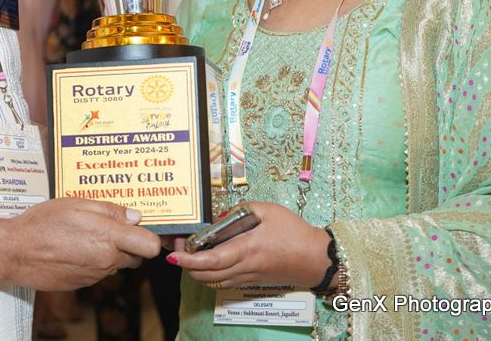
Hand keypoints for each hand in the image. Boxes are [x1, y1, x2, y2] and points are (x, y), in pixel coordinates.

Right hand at [0, 198, 160, 290]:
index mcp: (108, 238)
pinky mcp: (82, 283)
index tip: (142, 228)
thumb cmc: (43, 223)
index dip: (150, 237)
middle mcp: (106, 260)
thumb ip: (110, 210)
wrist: (15, 252)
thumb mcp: (77, 204)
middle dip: (129, 243)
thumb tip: (134, 217)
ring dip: (109, 251)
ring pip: (115, 264)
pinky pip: (98, 271)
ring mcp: (94, 275)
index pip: (150, 246)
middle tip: (110, 227)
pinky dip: (93, 260)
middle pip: (135, 256)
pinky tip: (74, 248)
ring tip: (86, 235)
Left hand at [168, 202, 329, 288]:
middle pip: (206, 275)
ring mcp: (248, 277)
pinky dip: (211, 275)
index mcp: (248, 249)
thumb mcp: (269, 210)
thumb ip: (243, 209)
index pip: (211, 260)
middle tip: (178, 250)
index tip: (173, 255)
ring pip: (214, 281)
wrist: (316, 259)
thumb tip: (223, 216)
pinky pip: (224, 282)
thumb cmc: (295, 233)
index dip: (189, 260)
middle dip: (187, 266)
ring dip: (197, 272)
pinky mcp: (252, 281)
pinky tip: (209, 261)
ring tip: (190, 254)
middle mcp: (245, 267)